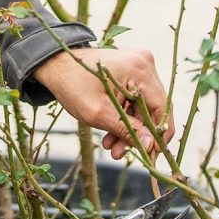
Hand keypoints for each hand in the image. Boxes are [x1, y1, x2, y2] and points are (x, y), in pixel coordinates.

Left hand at [32, 48, 174, 158]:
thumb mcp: (98, 113)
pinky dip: (125, 116)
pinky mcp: (132, 70)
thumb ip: (126, 129)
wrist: (56, 65)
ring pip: (144, 106)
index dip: (159, 134)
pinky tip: (110, 133)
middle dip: (138, 134)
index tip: (151, 155)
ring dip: (129, 128)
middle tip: (120, 153)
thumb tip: (151, 146)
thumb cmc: (72, 85)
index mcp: (138, 69)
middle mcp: (143, 63)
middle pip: (152, 108)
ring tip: (111, 147)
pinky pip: (136, 98)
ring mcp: (138, 64)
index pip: (162, 107)